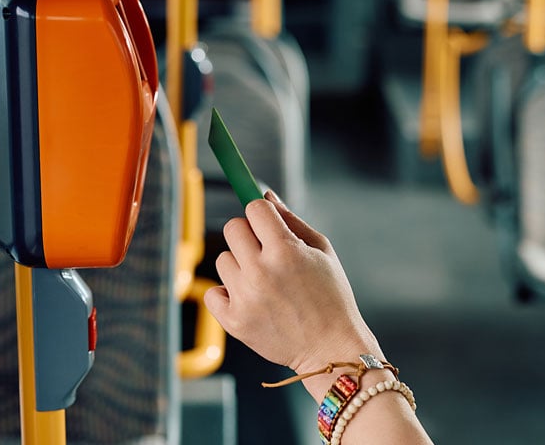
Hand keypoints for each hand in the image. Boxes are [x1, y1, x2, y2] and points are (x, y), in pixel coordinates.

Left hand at [204, 192, 383, 393]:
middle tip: (266, 252)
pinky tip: (250, 299)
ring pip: (223, 259)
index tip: (268, 224)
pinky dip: (227, 293)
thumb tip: (266, 195)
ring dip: (240, 265)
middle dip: (249, 234)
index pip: (254, 208)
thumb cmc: (331, 297)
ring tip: (264, 282)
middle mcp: (261, 272)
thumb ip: (292, 221)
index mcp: (286, 250)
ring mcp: (244, 298)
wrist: (331, 348)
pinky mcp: (233, 322)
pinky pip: (213, 292)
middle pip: (233, 228)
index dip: (263, 213)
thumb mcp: (322, 252)